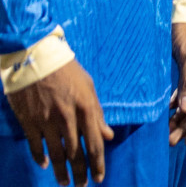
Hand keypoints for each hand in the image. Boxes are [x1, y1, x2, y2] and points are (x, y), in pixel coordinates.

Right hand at [8, 60, 113, 185]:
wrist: (37, 59)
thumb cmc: (68, 71)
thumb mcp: (89, 88)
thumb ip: (98, 114)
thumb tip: (108, 136)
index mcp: (86, 108)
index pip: (95, 143)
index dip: (98, 163)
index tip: (99, 176)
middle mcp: (68, 118)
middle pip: (77, 153)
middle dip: (81, 173)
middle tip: (83, 186)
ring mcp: (47, 121)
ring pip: (57, 154)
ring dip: (62, 172)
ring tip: (65, 183)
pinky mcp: (29, 122)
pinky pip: (36, 146)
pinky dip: (41, 158)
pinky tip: (46, 166)